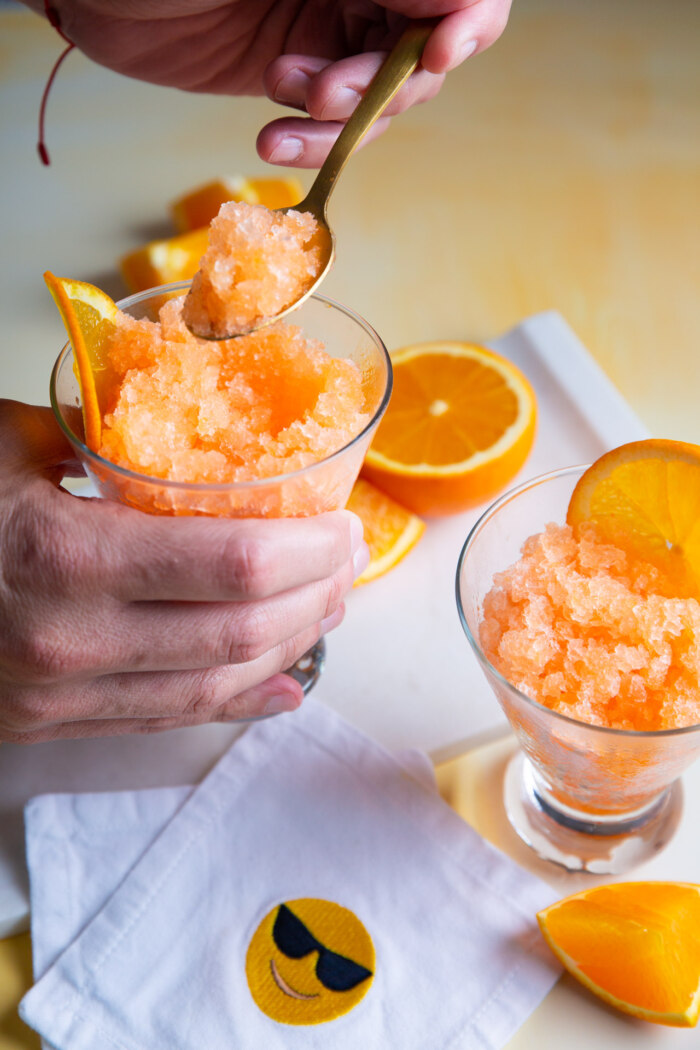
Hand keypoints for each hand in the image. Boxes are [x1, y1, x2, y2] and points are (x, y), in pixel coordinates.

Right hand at [0, 400, 366, 742]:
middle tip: (349, 562)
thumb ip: (101, 430)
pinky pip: (164, 720)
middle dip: (314, 596)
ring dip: (288, 647)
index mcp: (61, 556)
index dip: (307, 549)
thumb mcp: (5, 440)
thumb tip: (181, 411)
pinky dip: (234, 702)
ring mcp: (58, 696)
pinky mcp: (50, 723)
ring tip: (329, 610)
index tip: (344, 524)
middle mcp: (68, 643)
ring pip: (210, 685)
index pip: (229, 565)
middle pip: (236, 632)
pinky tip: (280, 685)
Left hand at [27, 0, 511, 166]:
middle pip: (423, 54)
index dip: (466, 22)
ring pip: (380, 102)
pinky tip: (275, 138)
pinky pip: (331, 129)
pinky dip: (311, 145)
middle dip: (380, 84)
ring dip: (340, 122)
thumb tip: (449, 3)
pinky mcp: (296, 78)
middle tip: (326, 94)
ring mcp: (331, 35)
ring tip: (284, 108)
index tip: (437, 54)